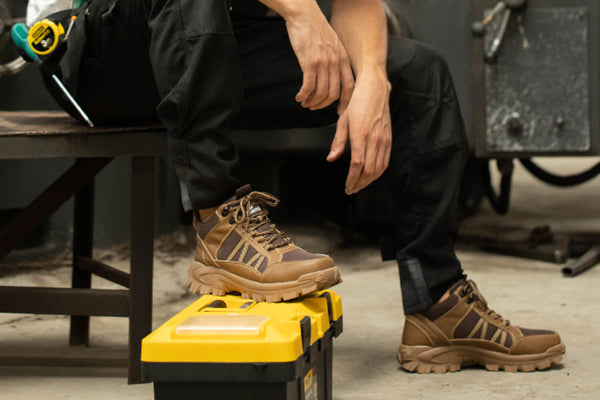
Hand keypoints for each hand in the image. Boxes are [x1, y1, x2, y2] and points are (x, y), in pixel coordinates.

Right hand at [284, 5, 354, 113]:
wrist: (304, 14)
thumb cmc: (315, 28)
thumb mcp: (333, 44)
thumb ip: (335, 59)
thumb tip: (332, 75)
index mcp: (343, 59)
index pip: (349, 87)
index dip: (345, 103)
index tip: (338, 112)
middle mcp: (336, 62)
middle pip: (333, 94)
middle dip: (322, 105)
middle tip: (313, 107)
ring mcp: (324, 63)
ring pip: (320, 93)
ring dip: (311, 102)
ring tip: (304, 103)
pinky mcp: (309, 62)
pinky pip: (308, 86)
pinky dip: (303, 95)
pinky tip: (298, 97)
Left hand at [327, 68, 391, 193]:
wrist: (376, 90)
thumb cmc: (356, 104)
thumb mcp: (342, 121)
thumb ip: (338, 142)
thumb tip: (331, 159)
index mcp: (361, 134)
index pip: (357, 164)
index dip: (352, 179)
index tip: (347, 187)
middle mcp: (374, 139)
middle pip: (368, 170)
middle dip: (359, 183)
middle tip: (351, 190)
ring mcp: (383, 140)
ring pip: (378, 168)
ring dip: (368, 181)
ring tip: (359, 185)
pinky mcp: (389, 139)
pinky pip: (385, 161)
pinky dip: (378, 172)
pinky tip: (370, 176)